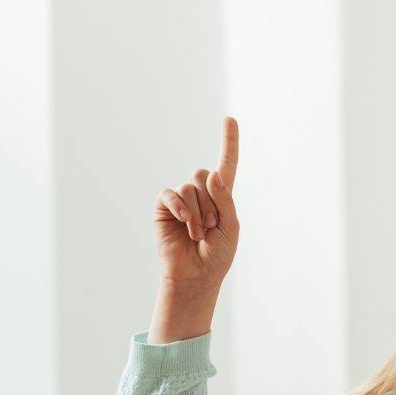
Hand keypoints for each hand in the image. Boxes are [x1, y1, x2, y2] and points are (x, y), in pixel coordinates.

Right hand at [153, 116, 240, 287]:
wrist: (196, 275)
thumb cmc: (217, 255)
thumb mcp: (230, 228)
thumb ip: (226, 200)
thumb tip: (212, 173)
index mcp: (222, 198)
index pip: (226, 166)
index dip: (229, 143)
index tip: (230, 119)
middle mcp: (201, 194)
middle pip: (204, 175)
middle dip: (211, 203)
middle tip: (211, 228)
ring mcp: (182, 200)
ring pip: (190, 187)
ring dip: (198, 213)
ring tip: (199, 234)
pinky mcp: (164, 206)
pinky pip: (171, 194)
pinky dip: (179, 207)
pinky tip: (184, 223)